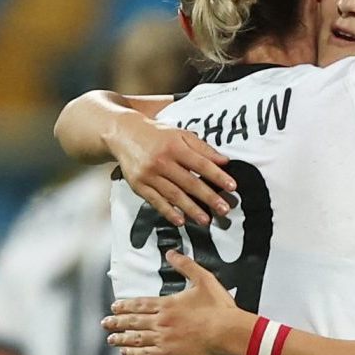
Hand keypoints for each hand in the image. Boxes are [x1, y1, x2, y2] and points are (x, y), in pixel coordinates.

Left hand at [105, 249, 253, 354]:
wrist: (228, 332)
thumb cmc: (219, 309)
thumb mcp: (204, 280)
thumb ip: (186, 266)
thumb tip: (171, 253)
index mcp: (167, 304)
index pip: (139, 304)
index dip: (125, 306)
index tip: (115, 307)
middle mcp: (161, 321)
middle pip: (133, 321)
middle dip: (117, 322)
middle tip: (106, 323)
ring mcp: (163, 338)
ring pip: (135, 338)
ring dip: (121, 338)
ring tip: (111, 338)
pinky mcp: (169, 354)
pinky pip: (145, 354)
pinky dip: (133, 353)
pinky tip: (126, 353)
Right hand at [111, 118, 235, 227]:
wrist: (122, 133)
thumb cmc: (157, 134)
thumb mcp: (180, 134)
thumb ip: (203, 148)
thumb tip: (225, 161)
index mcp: (174, 146)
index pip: (201, 164)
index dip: (217, 176)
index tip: (232, 187)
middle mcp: (161, 161)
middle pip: (189, 182)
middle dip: (209, 197)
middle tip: (224, 209)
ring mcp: (148, 174)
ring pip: (173, 194)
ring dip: (191, 209)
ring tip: (206, 220)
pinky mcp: (138, 184)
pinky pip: (155, 201)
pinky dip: (168, 212)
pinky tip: (180, 221)